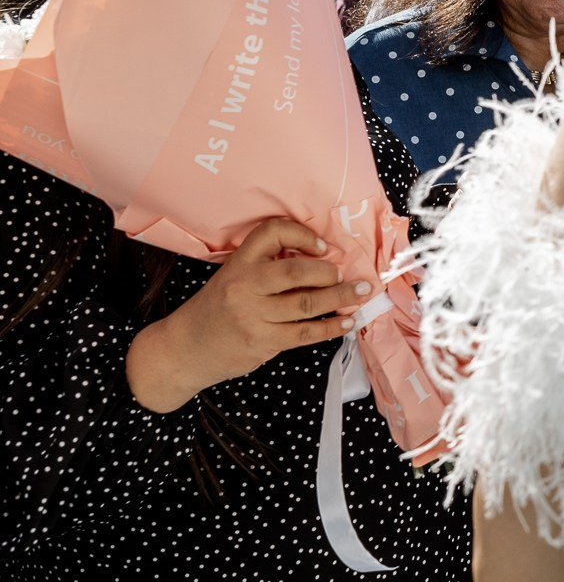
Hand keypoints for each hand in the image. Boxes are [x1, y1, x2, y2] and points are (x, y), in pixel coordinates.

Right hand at [126, 219, 365, 412]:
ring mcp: (252, 316)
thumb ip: (268, 265)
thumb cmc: (218, 307)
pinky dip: (331, 327)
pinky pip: (304, 333)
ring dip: (341, 298)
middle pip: (295, 272)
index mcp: (239, 263)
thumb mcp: (234, 275)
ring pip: (306, 305)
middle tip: (350, 274)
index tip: (323, 247)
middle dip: (329, 273)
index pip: (271, 233)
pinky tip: (347, 322)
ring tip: (362, 293)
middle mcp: (244, 286)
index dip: (302, 235)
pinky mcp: (261, 342)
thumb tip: (323, 259)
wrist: (184, 348)